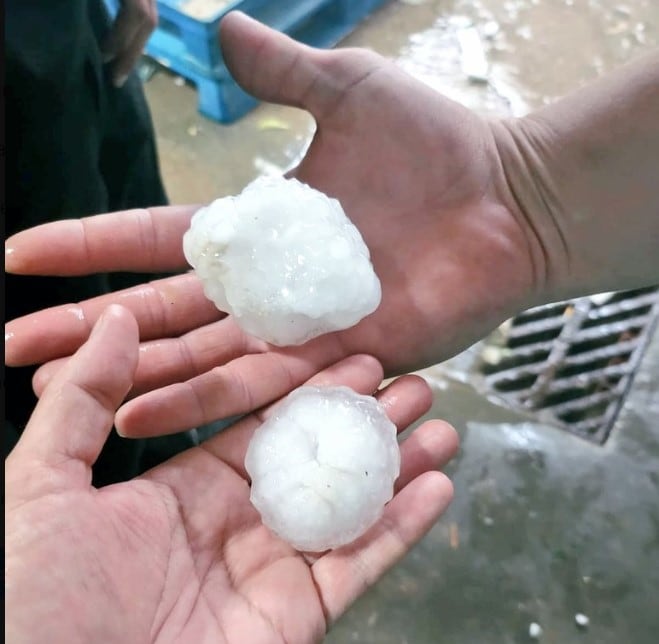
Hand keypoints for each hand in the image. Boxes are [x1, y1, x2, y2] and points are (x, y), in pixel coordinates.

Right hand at [5, 12, 538, 435]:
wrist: (507, 203)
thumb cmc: (438, 148)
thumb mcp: (347, 92)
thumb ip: (281, 74)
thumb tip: (220, 29)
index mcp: (258, 227)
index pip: (152, 240)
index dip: (87, 247)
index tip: (22, 256)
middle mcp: (266, 285)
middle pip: (158, 312)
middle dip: (84, 329)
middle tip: (10, 347)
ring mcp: (297, 328)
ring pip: (195, 358)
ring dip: (129, 375)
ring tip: (54, 396)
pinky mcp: (334, 361)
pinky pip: (257, 385)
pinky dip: (199, 400)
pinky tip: (141, 419)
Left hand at [5, 304, 457, 643]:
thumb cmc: (28, 596)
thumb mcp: (45, 482)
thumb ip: (85, 400)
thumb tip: (113, 318)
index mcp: (180, 492)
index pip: (257, 425)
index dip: (306, 389)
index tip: (351, 354)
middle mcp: (232, 527)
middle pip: (314, 461)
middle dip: (364, 419)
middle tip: (411, 382)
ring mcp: (267, 573)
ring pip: (347, 508)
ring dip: (395, 465)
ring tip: (438, 423)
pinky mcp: (295, 617)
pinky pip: (358, 566)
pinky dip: (401, 527)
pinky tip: (437, 484)